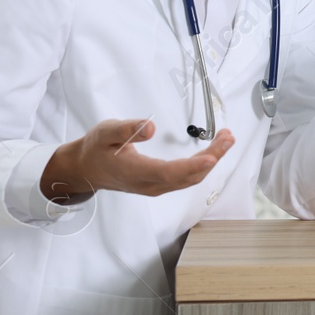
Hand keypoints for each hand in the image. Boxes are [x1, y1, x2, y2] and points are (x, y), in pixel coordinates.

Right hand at [40, 118, 234, 199]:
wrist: (85, 169)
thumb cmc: (95, 149)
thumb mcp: (105, 133)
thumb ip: (127, 129)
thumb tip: (149, 127)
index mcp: (135, 172)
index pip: (169, 172)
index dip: (192, 166)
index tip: (212, 156)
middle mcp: (149, 184)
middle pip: (187, 176)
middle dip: (212, 157)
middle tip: (229, 137)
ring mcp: (155, 187)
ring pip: (190, 178)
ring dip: (211, 160)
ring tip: (226, 140)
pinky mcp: (159, 184)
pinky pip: (186, 178)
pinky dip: (202, 165)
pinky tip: (211, 152)